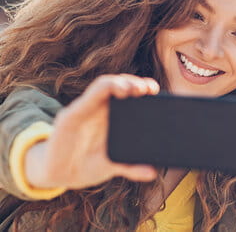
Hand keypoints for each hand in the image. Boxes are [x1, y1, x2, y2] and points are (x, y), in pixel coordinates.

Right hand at [25, 74, 159, 189]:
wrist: (58, 175)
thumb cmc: (87, 165)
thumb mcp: (112, 166)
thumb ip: (131, 168)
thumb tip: (153, 173)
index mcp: (112, 117)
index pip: (128, 94)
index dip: (142, 88)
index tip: (155, 90)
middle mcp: (99, 109)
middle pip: (118, 85)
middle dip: (134, 83)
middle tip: (149, 89)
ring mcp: (84, 110)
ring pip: (103, 86)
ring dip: (119, 83)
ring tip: (132, 89)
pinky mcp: (69, 117)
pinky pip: (85, 99)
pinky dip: (100, 91)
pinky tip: (112, 91)